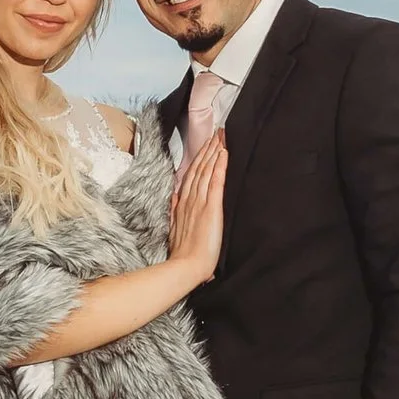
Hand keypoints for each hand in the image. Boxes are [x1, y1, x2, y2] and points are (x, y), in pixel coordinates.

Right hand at [166, 128, 226, 287]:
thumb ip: (175, 211)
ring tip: (220, 136)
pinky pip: (216, 181)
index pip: (191, 176)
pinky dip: (219, 165)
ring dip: (213, 152)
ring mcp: (199, 202)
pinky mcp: (211, 207)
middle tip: (215, 132)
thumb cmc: (183, 252)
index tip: (204, 145)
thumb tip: (175, 196)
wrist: (187, 266)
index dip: (198, 159)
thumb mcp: (175, 228)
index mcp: (182, 204)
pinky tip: (224, 153)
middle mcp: (190, 199)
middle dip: (207, 149)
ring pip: (206, 170)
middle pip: (199, 168)